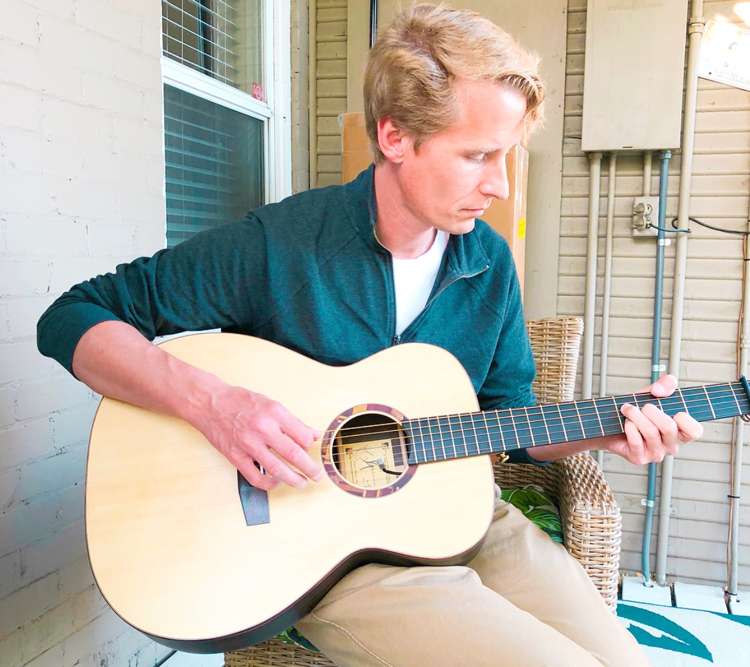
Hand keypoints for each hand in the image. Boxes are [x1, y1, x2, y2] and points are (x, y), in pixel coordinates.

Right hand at [198, 384, 322, 489]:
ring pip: (277, 470)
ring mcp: (248, 445)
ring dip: (293, 480)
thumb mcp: (271, 403)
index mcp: (274, 413)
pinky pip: (255, 477)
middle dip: (310, 468)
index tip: (313, 450)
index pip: (302, 436)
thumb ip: (293, 421)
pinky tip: (276, 481)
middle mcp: (263, 429)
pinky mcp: (236, 457)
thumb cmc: (240, 402)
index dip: (311, 446)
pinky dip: (269, 483)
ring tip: (301, 482)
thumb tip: (313, 434)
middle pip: (294, 455)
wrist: (210, 403)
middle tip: (317, 475)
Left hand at [603, 374, 702, 464]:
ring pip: (651, 433)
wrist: (611, 423)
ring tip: (628, 409)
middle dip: (652, 411)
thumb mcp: (653, 394)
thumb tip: (659, 390)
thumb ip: (665, 385)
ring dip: (636, 416)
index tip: (674, 410)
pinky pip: (636, 441)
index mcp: (680, 432)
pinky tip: (626, 423)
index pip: (695, 431)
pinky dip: (629, 427)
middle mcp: (670, 445)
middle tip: (644, 406)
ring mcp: (655, 453)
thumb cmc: (638, 411)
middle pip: (669, 428)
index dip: (686, 419)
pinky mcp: (639, 458)